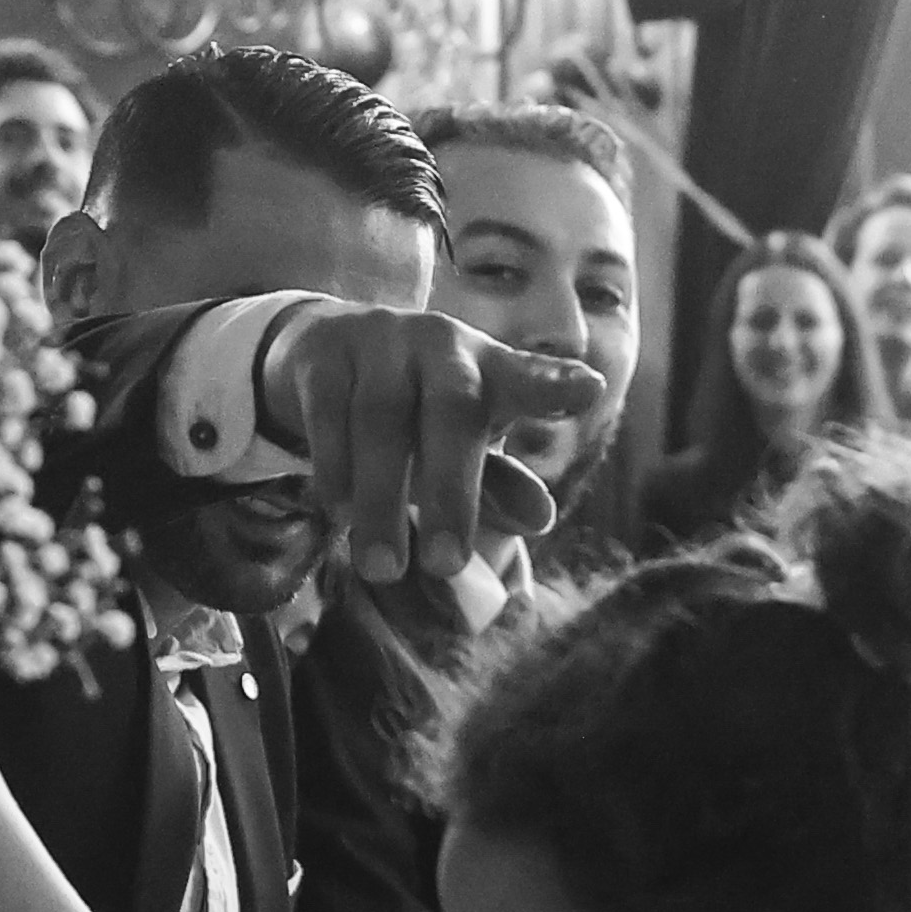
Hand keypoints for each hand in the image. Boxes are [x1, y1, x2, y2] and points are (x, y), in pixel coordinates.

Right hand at [258, 302, 611, 587]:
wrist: (321, 351)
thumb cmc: (415, 413)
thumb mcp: (461, 447)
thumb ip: (499, 485)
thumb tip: (542, 519)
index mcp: (489, 369)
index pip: (528, 375)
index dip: (554, 384)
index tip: (590, 390)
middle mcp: (441, 345)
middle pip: (454, 408)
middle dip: (453, 490)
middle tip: (446, 567)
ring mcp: (379, 342)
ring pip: (382, 417)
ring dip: (382, 498)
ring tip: (382, 569)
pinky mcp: (322, 354)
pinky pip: (328, 414)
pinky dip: (334, 468)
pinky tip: (337, 513)